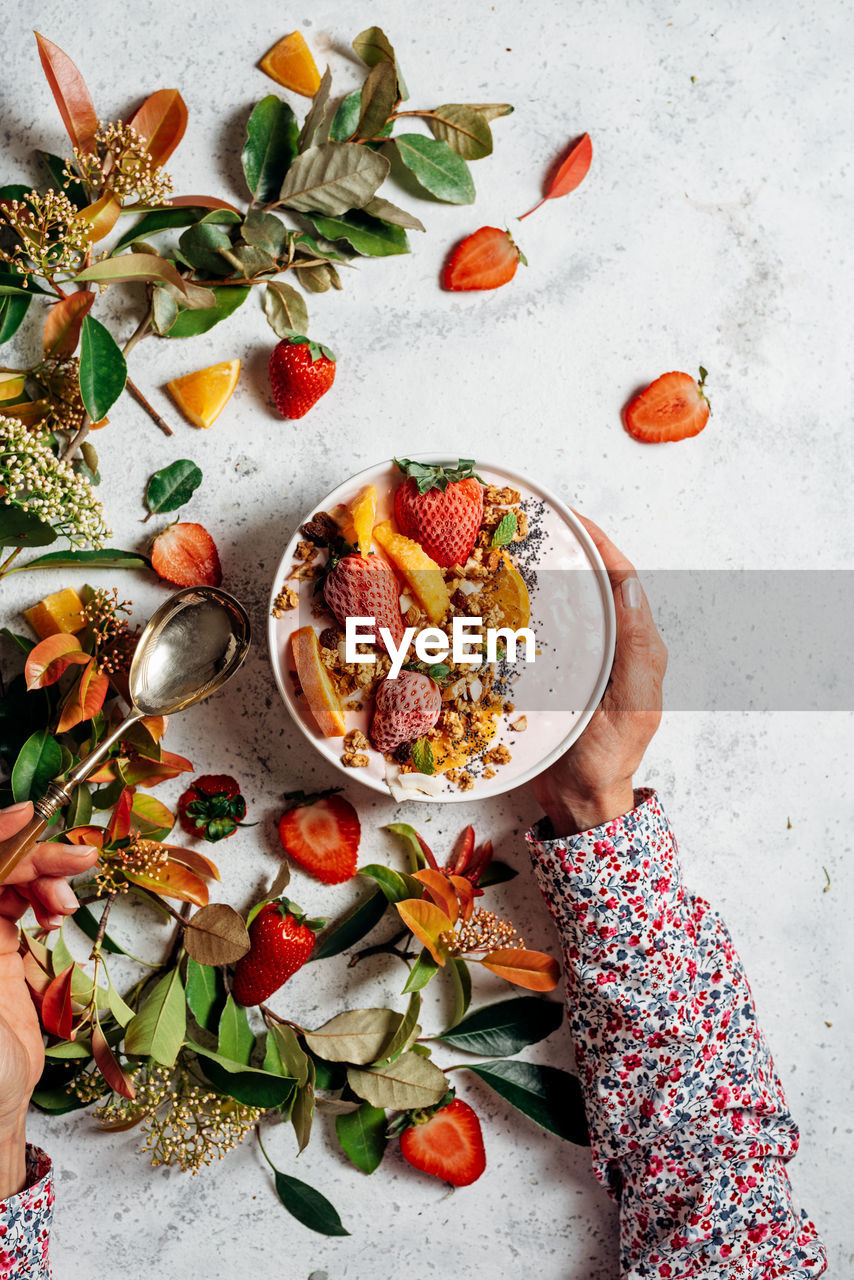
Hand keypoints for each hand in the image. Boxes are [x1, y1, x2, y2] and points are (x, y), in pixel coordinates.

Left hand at [0, 802, 96, 1192]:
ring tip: (69, 901)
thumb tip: (3, 840)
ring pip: (10, 881)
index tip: (32, 814)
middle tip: (79, 860)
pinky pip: (22, 907)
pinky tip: (61, 913)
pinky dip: (47, 901)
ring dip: (46, 878)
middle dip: (35, 855)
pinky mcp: (0, 955)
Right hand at [531, 515, 666, 836]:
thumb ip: (634, 650)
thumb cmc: (606, 760)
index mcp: (639, 648)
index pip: (622, 580)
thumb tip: (629, 588)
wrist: (579, 801)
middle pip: (594, 584)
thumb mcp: (630, 705)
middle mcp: (613, 646)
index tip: (573, 518)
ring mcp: (585, 659)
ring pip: (568, 604)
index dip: (600, 545)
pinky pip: (545, 630)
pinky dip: (526, 608)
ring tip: (515, 549)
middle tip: (538, 523)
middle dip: (570, 550)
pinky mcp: (559, 673)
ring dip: (546, 574)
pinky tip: (500, 597)